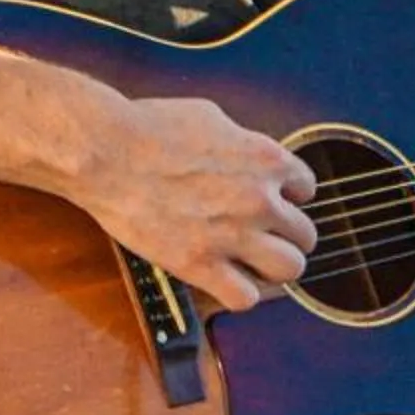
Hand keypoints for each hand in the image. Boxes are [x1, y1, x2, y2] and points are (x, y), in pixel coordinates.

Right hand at [68, 89, 319, 312]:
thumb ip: (242, 142)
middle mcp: (259, 199)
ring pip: (289, 269)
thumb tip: (249, 154)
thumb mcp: (212, 116)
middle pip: (306, 235)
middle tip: (267, 236)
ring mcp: (232, 235)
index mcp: (265, 159)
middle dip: (288, 236)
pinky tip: (228, 280)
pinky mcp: (200, 264)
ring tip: (257, 263)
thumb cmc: (151, 126)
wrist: (108, 152)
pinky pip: (246, 298)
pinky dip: (241, 293)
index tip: (273, 199)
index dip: (289, 195)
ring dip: (275, 268)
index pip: (307, 188)